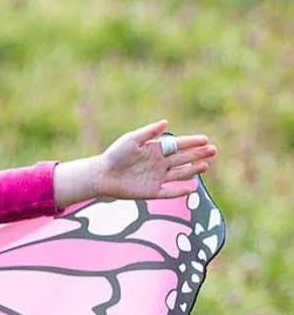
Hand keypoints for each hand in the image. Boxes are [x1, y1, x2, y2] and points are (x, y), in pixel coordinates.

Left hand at [94, 119, 217, 200]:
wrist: (102, 175)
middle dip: (198, 154)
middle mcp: (159, 163)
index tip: (205, 139)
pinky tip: (190, 188)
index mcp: (157, 149)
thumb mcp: (132, 140)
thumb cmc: (115, 155)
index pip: (179, 145)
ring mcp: (156, 178)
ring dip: (193, 170)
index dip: (192, 142)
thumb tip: (166, 122)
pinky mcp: (151, 192)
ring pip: (179, 174)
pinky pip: (168, 192)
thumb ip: (149, 133)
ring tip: (206, 166)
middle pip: (183, 158)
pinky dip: (179, 191)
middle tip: (213, 150)